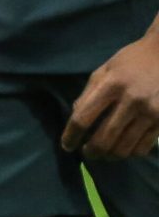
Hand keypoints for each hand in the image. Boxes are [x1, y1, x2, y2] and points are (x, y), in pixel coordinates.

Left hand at [62, 33, 158, 160]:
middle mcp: (131, 100)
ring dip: (109, 156)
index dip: (71, 136)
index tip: (67, 146)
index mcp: (111, 85)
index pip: (83, 118)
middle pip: (104, 138)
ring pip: (124, 147)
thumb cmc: (133, 60)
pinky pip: (143, 147)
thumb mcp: (106, 69)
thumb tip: (76, 117)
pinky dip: (129, 153)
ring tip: (104, 154)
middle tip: (87, 153)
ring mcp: (150, 112)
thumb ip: (89, 93)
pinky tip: (124, 149)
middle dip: (91, 151)